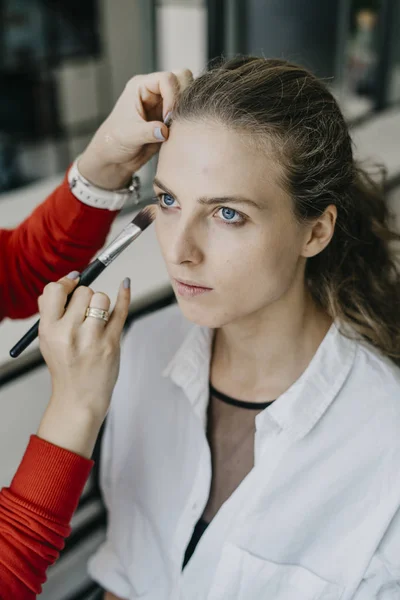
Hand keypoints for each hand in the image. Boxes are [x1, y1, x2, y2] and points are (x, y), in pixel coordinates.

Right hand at [37, 273, 130, 457]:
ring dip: (101, 303)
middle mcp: (69, 333)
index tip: (72, 283)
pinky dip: (125, 295)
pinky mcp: (112, 343)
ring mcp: (92, 338)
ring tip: (97, 319)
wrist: (79, 398)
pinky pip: (121, 310)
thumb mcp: (48, 341)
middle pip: (83, 293)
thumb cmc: (66, 367)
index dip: (65, 283)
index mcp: (49, 330)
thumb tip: (67, 282)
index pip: (54, 291)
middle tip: (84, 314)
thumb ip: (51, 313)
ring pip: (101, 298)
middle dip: (86, 298)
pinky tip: (125, 285)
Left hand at [79, 69, 192, 189]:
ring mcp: (162, 103)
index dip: (172, 97)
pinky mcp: (169, 117)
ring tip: (175, 126)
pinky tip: (175, 133)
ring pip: (186, 94)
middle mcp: (153, 91)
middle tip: (175, 119)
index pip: (167, 79)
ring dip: (185, 109)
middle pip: (181, 78)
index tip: (167, 118)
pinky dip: (185, 120)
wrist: (115, 157)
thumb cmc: (113, 142)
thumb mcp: (129, 136)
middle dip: (183, 98)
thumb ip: (147, 132)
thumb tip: (164, 131)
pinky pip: (186, 112)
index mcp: (140, 86)